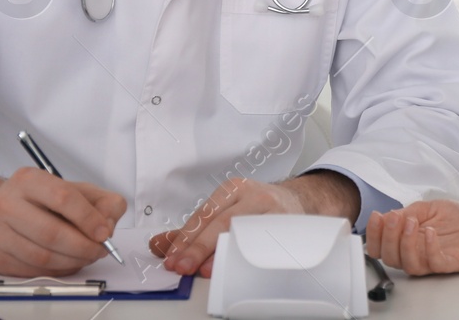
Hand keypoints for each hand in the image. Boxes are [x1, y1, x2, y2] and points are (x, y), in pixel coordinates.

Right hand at [0, 168, 126, 276]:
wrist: (2, 211)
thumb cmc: (44, 200)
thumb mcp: (77, 190)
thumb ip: (103, 202)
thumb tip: (107, 226)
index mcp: (29, 180)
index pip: (63, 198)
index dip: (88, 218)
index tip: (104, 233)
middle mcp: (5, 204)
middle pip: (51, 233)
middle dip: (83, 246)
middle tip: (99, 250)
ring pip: (41, 257)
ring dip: (72, 262)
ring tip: (86, 257)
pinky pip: (31, 272)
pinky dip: (56, 272)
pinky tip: (67, 263)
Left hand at [149, 173, 354, 278]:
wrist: (298, 201)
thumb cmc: (257, 209)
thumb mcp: (224, 211)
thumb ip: (192, 231)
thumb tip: (159, 244)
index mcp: (233, 189)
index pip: (204, 214)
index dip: (185, 238)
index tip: (171, 258)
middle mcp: (253, 195)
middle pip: (222, 221)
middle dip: (199, 247)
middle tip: (182, 267)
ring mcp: (273, 210)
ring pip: (245, 231)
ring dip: (223, 253)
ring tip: (206, 270)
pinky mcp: (289, 225)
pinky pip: (266, 242)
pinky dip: (250, 256)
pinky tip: (239, 266)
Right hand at [365, 200, 458, 275]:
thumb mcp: (430, 208)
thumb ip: (410, 211)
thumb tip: (389, 215)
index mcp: (407, 240)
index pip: (381, 246)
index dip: (374, 235)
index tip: (376, 217)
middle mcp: (416, 253)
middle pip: (389, 257)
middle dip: (388, 236)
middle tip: (395, 218)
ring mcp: (431, 260)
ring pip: (407, 264)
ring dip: (405, 243)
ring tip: (412, 223)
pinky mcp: (448, 264)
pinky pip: (433, 263)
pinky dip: (429, 248)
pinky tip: (430, 232)